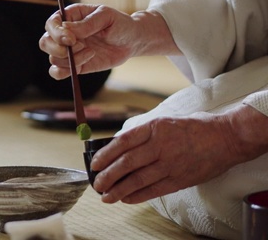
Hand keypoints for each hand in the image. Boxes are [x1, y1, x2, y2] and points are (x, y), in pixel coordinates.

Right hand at [39, 4, 178, 79]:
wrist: (132, 41)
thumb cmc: (120, 24)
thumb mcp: (106, 17)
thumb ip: (87, 23)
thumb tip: (67, 30)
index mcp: (70, 17)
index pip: (51, 24)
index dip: (56, 32)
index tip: (72, 39)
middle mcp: (64, 34)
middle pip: (45, 42)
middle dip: (58, 49)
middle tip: (79, 47)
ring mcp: (68, 51)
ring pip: (53, 59)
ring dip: (71, 59)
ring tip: (92, 53)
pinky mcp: (74, 65)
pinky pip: (57, 73)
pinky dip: (65, 72)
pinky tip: (83, 64)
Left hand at [90, 105, 266, 203]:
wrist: (225, 137)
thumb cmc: (192, 128)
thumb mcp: (163, 122)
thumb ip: (143, 134)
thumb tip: (118, 146)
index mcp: (154, 128)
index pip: (123, 142)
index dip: (106, 154)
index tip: (95, 164)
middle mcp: (160, 146)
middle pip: (127, 163)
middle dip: (108, 175)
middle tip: (97, 183)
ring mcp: (170, 164)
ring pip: (138, 179)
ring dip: (118, 190)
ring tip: (106, 196)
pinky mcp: (180, 179)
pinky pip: (153, 190)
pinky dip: (137, 196)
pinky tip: (125, 199)